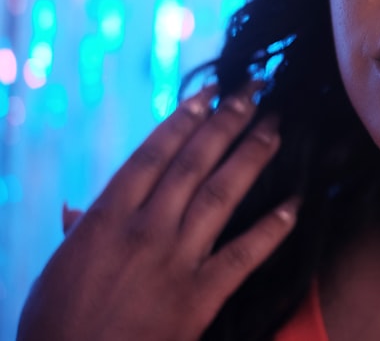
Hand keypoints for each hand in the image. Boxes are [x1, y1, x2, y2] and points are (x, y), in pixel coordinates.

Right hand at [17, 85, 297, 340]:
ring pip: (222, 194)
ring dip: (252, 155)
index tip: (210, 92)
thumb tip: (74, 208)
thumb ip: (77, 233)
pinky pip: (244, 254)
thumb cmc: (57, 326)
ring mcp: (175, 260)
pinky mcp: (199, 296)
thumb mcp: (56, 271)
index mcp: (106, 218)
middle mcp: (144, 230)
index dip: (185, 119)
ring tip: (276, 126)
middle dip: (227, 121)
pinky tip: (294, 205)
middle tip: (255, 89)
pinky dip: (271, 228)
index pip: (153, 154)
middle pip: (194, 162)